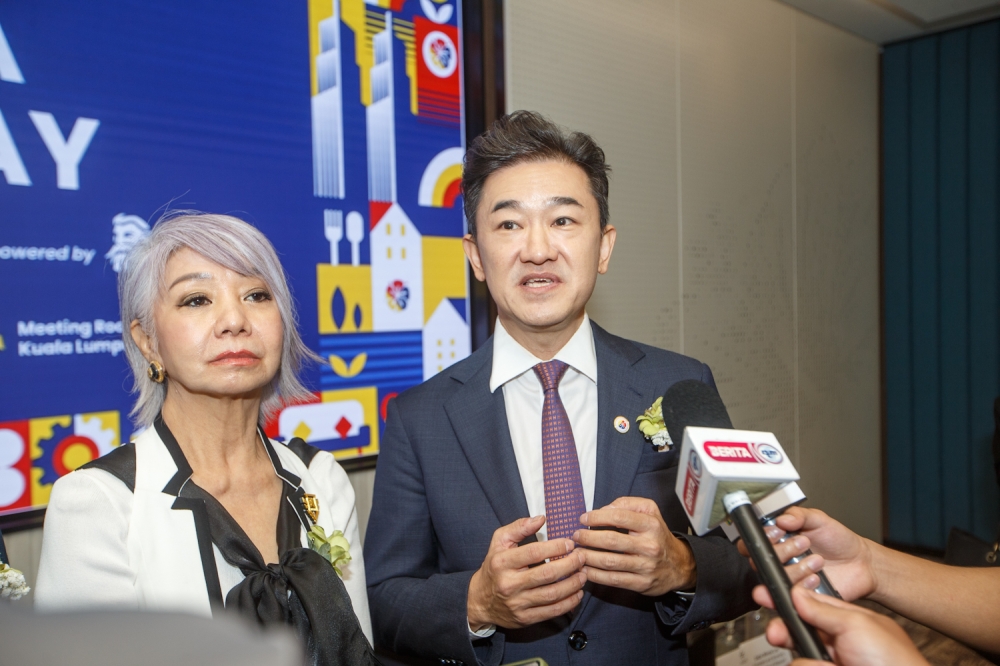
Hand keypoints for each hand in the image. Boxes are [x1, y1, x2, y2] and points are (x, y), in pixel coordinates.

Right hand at [467, 515, 586, 630]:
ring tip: (584, 574)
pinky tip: (577, 593)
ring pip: (552, 594)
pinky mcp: (524, 618)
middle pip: (547, 574)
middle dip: (570, 564)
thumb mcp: (499, 542)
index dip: (555, 547)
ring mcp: (517, 603)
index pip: (533, 553)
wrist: (479, 600)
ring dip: (573, 584)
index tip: (570, 543)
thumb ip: (519, 527)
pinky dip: (569, 603)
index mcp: (502, 562)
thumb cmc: (494, 566)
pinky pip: (552, 612)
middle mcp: (509, 584)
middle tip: (582, 557)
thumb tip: (541, 518)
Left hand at [572, 496, 695, 595]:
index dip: (597, 517)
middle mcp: (649, 546)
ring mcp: (645, 567)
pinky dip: (595, 575)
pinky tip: (584, 569)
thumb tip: (603, 509)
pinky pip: (613, 580)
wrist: (678, 565)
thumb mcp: (649, 511)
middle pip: (611, 541)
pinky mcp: (641, 584)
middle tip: (575, 536)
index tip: (583, 518)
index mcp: (651, 525)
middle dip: (588, 537)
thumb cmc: (656, 534)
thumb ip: (626, 504)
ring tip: (576, 552)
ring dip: (587, 557)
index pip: (619, 517)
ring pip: (609, 562)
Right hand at [738, 507, 876, 606]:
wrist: (860, 564)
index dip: (761, 537)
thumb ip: (799, 515)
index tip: (778, 532)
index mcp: (779, 539)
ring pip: (774, 577)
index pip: (754, 540)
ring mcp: (788, 576)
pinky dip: (802, 585)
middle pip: (759, 560)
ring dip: (795, 569)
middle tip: (803, 543)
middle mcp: (779, 558)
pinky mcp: (798, 594)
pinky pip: (789, 594)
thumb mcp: (819, 520)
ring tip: (817, 561)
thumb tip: (782, 518)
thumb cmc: (839, 541)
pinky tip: (816, 578)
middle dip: (781, 551)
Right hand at [767, 587, 927, 665]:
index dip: (786, 600)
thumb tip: (797, 594)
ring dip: (804, 656)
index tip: (765, 596)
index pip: (808, 605)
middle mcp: (837, 642)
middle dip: (784, 630)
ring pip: (797, 654)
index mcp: (846, 621)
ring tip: (823, 663)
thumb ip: (824, 609)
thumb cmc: (894, 661)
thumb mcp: (857, 624)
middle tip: (777, 633)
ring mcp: (831, 661)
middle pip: (796, 631)